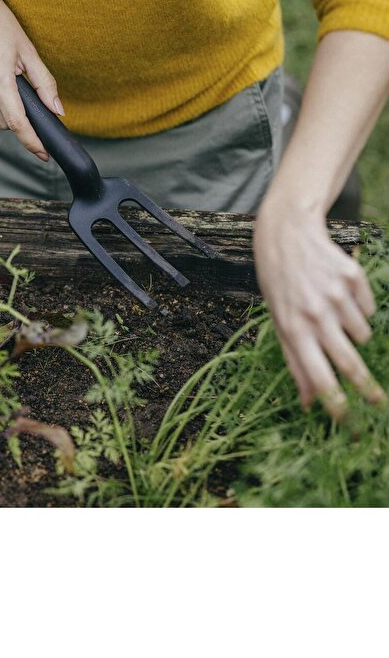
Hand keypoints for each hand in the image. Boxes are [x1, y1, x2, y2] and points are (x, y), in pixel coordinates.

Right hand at [0, 0, 63, 161]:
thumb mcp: (28, 50)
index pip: (17, 122)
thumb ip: (44, 83)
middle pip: (4, 121)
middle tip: (24, 94)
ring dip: (0, 103)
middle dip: (17, 118)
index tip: (43, 154)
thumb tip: (57, 110)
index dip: (31, 141)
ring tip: (0, 71)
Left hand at [253, 196, 383, 419]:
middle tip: (380, 403)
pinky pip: (369, 309)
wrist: (287, 235)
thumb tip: (308, 402)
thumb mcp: (278, 322)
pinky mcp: (354, 278)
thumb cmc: (279, 284)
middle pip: (350, 362)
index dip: (335, 403)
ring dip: (355, 335)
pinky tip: (340, 294)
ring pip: (363, 334)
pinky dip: (360, 308)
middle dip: (368, 388)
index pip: (318, 377)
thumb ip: (294, 362)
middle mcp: (316, 314)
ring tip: (334, 316)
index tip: (348, 422)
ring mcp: (337, 295)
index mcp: (293, 329)